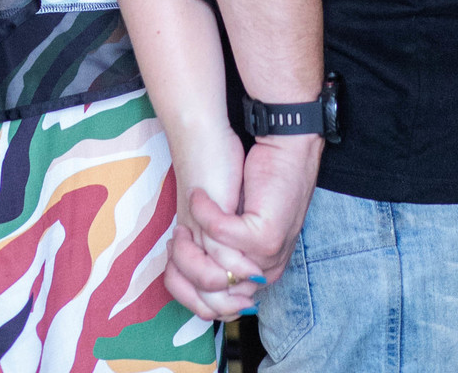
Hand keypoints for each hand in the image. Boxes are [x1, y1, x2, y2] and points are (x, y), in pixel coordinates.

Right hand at [169, 134, 321, 321]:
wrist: (283, 151)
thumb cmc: (253, 185)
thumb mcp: (227, 223)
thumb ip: (210, 249)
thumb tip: (176, 263)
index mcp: (251, 276)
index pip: (206, 305)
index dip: (181, 278)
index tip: (175, 245)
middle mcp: (261, 275)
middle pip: (206, 293)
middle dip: (184, 258)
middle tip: (180, 229)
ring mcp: (266, 259)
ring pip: (210, 269)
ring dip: (192, 234)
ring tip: (189, 210)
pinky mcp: (265, 236)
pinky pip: (220, 233)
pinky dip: (204, 212)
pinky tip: (199, 195)